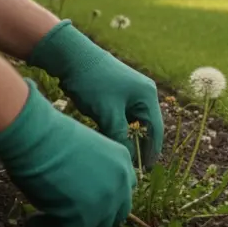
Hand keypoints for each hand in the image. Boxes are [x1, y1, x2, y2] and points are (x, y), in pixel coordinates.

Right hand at [0, 79, 135, 226]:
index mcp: (123, 162)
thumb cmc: (52, 138)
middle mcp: (121, 183)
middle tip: (68, 219)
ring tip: (44, 219)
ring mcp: (105, 202)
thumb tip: (83, 195)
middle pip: (115, 215)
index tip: (84, 205)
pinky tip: (33, 221)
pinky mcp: (84, 218)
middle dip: (93, 219)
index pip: (123, 192)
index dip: (105, 202)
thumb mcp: (88, 152)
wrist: (37, 136)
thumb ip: (96, 173)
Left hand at [28, 21, 164, 166]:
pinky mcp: (117, 93)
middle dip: (140, 146)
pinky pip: (123, 116)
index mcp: (147, 95)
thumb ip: (120, 135)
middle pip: (146, 126)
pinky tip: (110, 141)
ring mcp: (130, 92)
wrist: (71, 57)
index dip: (152, 150)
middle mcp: (143, 93)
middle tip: (133, 167)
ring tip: (121, 156)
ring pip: (132, 122)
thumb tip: (129, 157)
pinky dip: (118, 129)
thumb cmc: (93, 83)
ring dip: (128, 138)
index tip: (146, 169)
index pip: (156, 129)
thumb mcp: (108, 113)